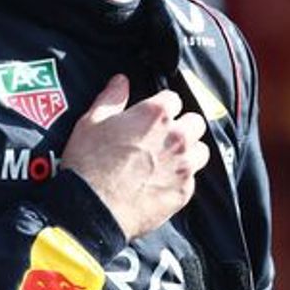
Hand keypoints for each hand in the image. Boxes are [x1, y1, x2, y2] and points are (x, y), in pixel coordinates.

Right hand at [60, 74, 209, 239]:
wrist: (92, 208)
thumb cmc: (88, 162)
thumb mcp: (91, 122)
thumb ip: (111, 98)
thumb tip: (121, 81)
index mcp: (155, 114)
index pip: (173, 98)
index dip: (160, 106)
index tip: (149, 115)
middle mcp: (177, 137)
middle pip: (195, 122)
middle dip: (181, 126)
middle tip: (160, 136)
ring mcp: (184, 166)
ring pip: (201, 151)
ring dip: (188, 152)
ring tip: (166, 159)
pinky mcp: (184, 192)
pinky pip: (191, 179)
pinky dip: (179, 178)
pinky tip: (159, 181)